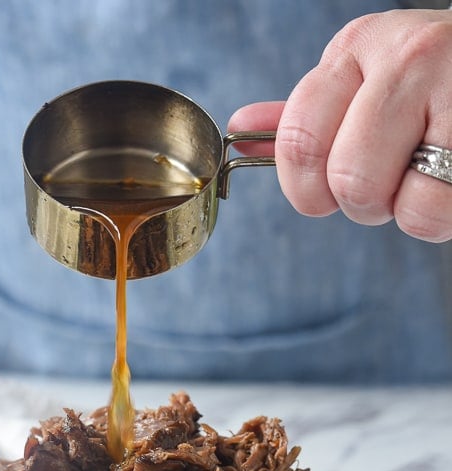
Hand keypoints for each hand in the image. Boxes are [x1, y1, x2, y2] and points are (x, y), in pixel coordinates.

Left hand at [227, 9, 451, 242]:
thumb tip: (242, 130)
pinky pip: (436, 213)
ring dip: (405, 212)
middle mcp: (405, 57)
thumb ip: (308, 113)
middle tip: (388, 184)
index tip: (326, 190)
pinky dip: (440, 217)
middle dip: (360, 204)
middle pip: (344, 180)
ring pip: (392, 200)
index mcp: (357, 49)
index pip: (296, 140)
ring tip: (428, 177)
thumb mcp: (365, 83)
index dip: (305, 188)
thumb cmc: (434, 85)